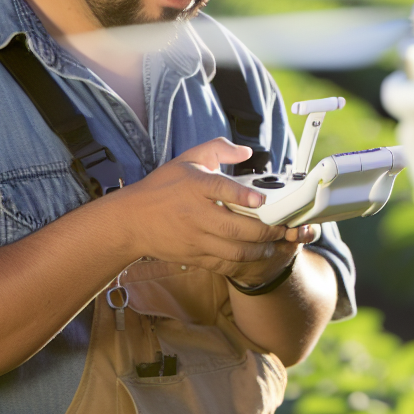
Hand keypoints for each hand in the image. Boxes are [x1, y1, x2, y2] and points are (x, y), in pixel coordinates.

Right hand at [110, 138, 316, 282]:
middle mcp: (196, 214)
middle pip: (235, 226)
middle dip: (264, 230)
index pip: (222, 190)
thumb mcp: (189, 158)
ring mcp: (194, 238)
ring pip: (233, 250)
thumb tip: (246, 151)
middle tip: (282, 226)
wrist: (131, 220)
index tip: (261, 199)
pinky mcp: (193, 256)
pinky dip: (242, 263)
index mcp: (195, 186)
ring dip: (258, 249)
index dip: (244, 196)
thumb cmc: (163, 186)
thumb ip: (218, 149)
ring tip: (274, 243)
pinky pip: (222, 264)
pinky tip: (255, 256)